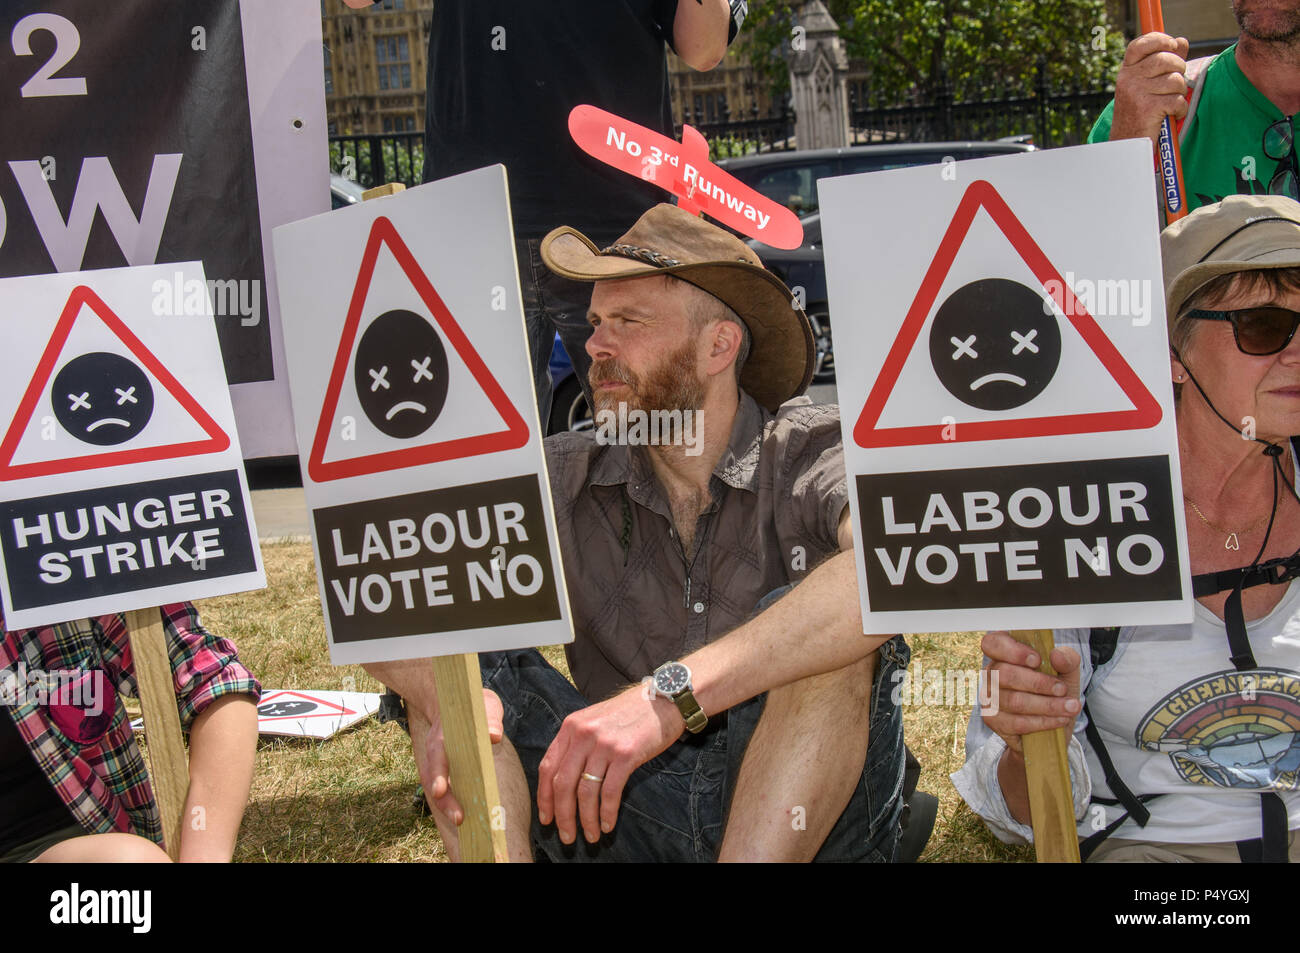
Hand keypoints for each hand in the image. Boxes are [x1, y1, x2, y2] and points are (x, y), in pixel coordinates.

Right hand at [422, 687, 503, 824]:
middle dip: (444, 800)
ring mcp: (436, 762)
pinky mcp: (444, 770)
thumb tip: (494, 736)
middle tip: (460, 818)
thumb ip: (490, 718)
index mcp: (442, 736)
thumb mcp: (485, 704)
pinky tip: (465, 815)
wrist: (455, 702)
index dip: (438, 774)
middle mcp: (435, 752)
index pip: (437, 756)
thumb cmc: (472, 705)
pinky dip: (451, 802)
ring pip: (435, 788)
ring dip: (447, 806)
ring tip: (463, 822)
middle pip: (433, 780)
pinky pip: (444, 788)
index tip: (440, 790)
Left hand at [536, 683, 682, 844]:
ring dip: (586, 820)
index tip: (546, 818)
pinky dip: (607, 813)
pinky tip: (608, 824)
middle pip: (563, 784)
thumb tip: (564, 781)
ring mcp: (604, 744)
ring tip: (591, 836)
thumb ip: (577, 744)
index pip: (548, 767)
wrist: (663, 700)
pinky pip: (610, 792)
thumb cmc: (629, 713)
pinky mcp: (626, 754)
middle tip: (567, 837)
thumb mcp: (594, 720)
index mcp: (571, 727)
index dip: (544, 797)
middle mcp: (583, 734)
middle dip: (563, 816)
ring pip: (586, 792)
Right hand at [981, 631, 1080, 756]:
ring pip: (1014, 700)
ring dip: (1047, 705)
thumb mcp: (1067, 673)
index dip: (1012, 650)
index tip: (1037, 660)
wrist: (1053, 725)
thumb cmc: (1054, 692)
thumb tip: (1056, 655)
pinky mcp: (993, 720)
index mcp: (1004, 654)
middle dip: (1038, 683)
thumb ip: (1067, 660)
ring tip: (1070, 707)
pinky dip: (1043, 721)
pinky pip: (1017, 722)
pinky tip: (1059, 719)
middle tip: (1062, 689)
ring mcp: (989, 697)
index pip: (993, 643)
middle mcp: (991, 673)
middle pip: (1004, 674)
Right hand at [1110, 32, 1190, 146]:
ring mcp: (1136, 93)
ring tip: (1169, 104)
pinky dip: (1180, 110)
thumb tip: (1181, 41)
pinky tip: (1171, 115)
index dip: (1160, 40)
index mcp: (1126, 72)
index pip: (1141, 44)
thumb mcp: (1147, 85)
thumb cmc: (1140, 113)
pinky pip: (1177, 100)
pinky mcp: (1147, 108)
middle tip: (1174, 84)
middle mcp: (1128, 80)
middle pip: (1165, 59)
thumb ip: (1165, 62)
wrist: (1127, 145)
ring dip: (1179, 94)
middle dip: (1179, 70)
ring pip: (1175, 80)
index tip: (1172, 46)